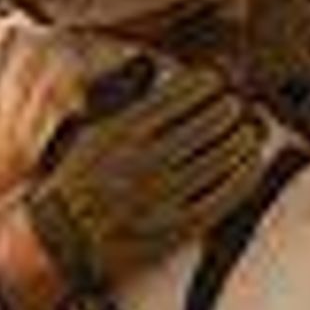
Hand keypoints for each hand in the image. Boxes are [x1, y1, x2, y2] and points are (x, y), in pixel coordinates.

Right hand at [23, 57, 266, 292]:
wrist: (58, 241)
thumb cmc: (77, 182)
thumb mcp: (91, 132)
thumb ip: (126, 104)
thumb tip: (159, 67)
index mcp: (122, 131)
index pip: (184, 93)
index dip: (209, 83)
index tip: (215, 82)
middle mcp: (144, 161)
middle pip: (211, 121)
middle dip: (230, 109)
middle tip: (237, 106)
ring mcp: (162, 195)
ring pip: (224, 156)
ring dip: (244, 138)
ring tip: (250, 131)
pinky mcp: (176, 227)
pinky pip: (225, 195)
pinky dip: (245, 175)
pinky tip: (251, 164)